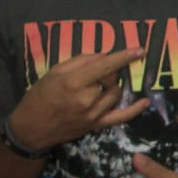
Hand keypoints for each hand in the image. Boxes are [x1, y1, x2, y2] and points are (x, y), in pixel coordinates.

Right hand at [6, 48, 149, 152]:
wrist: (31, 128)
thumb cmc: (39, 96)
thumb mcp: (54, 72)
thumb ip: (79, 62)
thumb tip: (102, 56)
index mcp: (74, 82)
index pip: (105, 66)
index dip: (124, 56)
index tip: (140, 49)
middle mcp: (87, 98)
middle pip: (111, 78)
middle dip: (108, 71)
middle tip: (94, 72)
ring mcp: (94, 114)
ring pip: (116, 93)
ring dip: (111, 85)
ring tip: (97, 85)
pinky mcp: (96, 125)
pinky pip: (121, 117)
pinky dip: (135, 110)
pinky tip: (145, 102)